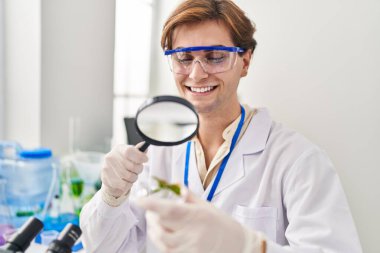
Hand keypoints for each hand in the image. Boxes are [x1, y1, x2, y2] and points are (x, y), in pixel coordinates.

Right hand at [100, 143, 147, 198]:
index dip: (140, 156)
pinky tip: (125, 182)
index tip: (145, 159)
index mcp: (118, 149)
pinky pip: (124, 185)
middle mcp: (111, 157)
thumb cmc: (124, 165)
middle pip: (132, 166)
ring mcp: (107, 168)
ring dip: (133, 178)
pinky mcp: (106, 180)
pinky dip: (128, 185)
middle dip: (138, 170)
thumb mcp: (132, 156)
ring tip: (131, 176)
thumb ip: (138, 152)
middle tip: (137, 170)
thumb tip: (145, 146)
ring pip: (129, 177)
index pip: (130, 151)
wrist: (111, 177)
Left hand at [137, 188, 264, 252]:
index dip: (151, 204)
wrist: (239, 247)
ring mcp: (189, 247)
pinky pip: (167, 251)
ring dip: (154, 230)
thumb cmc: (224, 225)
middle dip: (151, 216)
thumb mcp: (208, 207)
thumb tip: (176, 185)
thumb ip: (190, 197)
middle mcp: (191, 232)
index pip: (168, 209)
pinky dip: (161, 242)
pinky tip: (163, 235)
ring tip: (155, 222)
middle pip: (161, 225)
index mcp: (196, 216)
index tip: (139, 199)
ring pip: (161, 240)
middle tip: (150, 209)